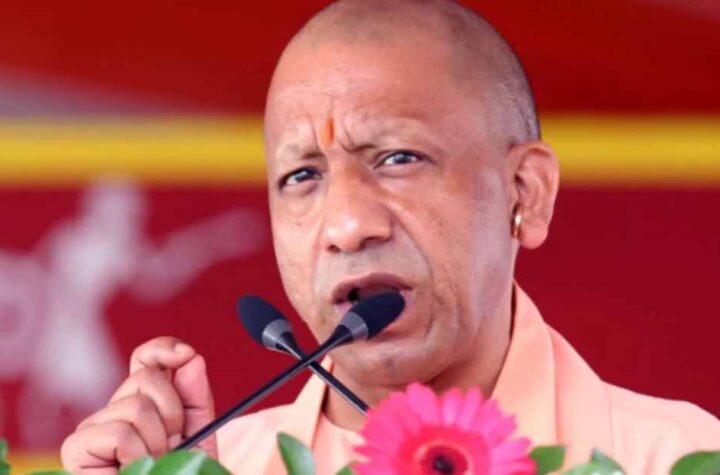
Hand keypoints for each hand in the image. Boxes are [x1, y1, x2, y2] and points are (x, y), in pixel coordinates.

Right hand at [61, 337, 216, 473]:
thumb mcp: (199, 435)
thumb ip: (196, 398)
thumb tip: (190, 359)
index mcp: (145, 402)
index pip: (146, 359)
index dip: (164, 349)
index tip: (186, 355)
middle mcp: (116, 409)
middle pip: (146, 378)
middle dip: (173, 412)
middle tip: (172, 443)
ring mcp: (94, 426)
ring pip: (135, 405)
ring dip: (158, 440)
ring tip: (154, 462)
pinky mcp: (78, 447)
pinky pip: (119, 432)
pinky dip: (136, 454)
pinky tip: (132, 470)